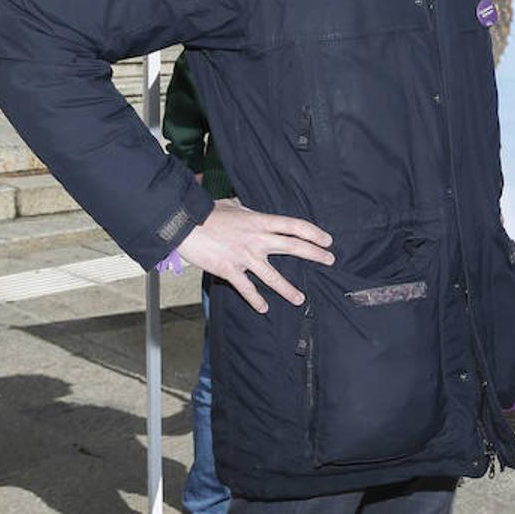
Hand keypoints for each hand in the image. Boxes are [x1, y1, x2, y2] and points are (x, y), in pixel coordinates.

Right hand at [176, 198, 334, 313]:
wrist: (184, 224)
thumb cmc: (206, 213)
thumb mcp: (232, 205)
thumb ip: (246, 210)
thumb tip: (247, 208)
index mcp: (260, 221)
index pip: (294, 226)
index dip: (313, 232)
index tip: (327, 240)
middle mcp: (257, 239)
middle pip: (293, 246)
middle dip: (315, 254)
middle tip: (330, 260)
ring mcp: (244, 256)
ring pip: (273, 276)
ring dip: (288, 289)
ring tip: (300, 299)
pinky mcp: (230, 270)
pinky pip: (247, 288)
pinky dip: (255, 300)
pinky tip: (263, 308)